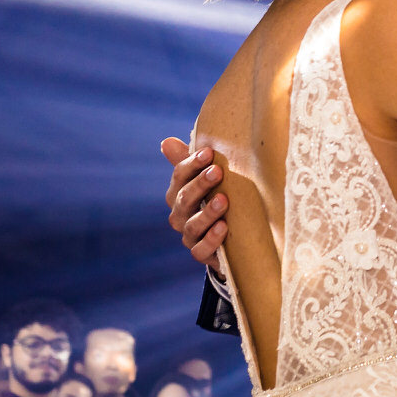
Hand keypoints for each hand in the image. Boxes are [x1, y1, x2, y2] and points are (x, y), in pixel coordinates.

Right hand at [161, 137, 227, 268]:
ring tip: (224, 200)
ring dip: (208, 212)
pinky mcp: (202, 254)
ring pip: (193, 224)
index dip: (192, 163)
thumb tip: (166, 142)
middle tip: (217, 171)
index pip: (180, 175)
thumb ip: (190, 161)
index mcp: (178, 193)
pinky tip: (224, 227)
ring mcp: (189, 236)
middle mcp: (179, 215)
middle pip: (185, 198)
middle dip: (200, 184)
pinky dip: (212, 239)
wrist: (230, 237)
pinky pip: (202, 249)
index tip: (209, 152)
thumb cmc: (216, 198)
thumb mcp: (208, 179)